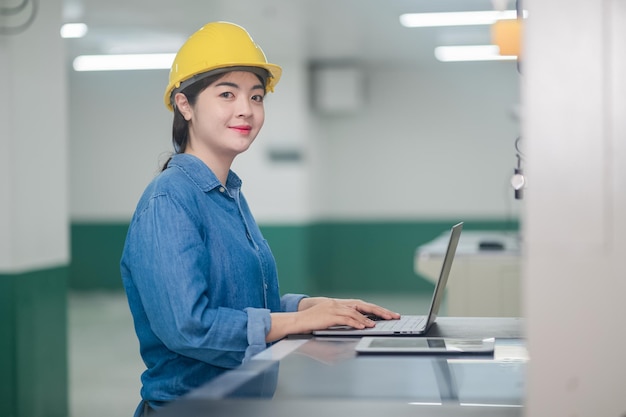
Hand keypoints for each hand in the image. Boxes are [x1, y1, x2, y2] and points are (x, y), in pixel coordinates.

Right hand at [267, 297, 399, 341]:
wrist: (295, 321)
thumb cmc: (309, 324)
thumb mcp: (328, 322)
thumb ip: (341, 324)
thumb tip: (356, 330)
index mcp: (338, 304)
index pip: (361, 305)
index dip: (375, 310)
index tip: (387, 314)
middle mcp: (338, 303)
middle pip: (363, 305)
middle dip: (379, 311)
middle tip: (392, 316)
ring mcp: (333, 308)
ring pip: (356, 312)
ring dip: (368, 319)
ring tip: (379, 325)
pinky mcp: (329, 315)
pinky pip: (346, 318)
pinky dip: (356, 322)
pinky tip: (364, 326)